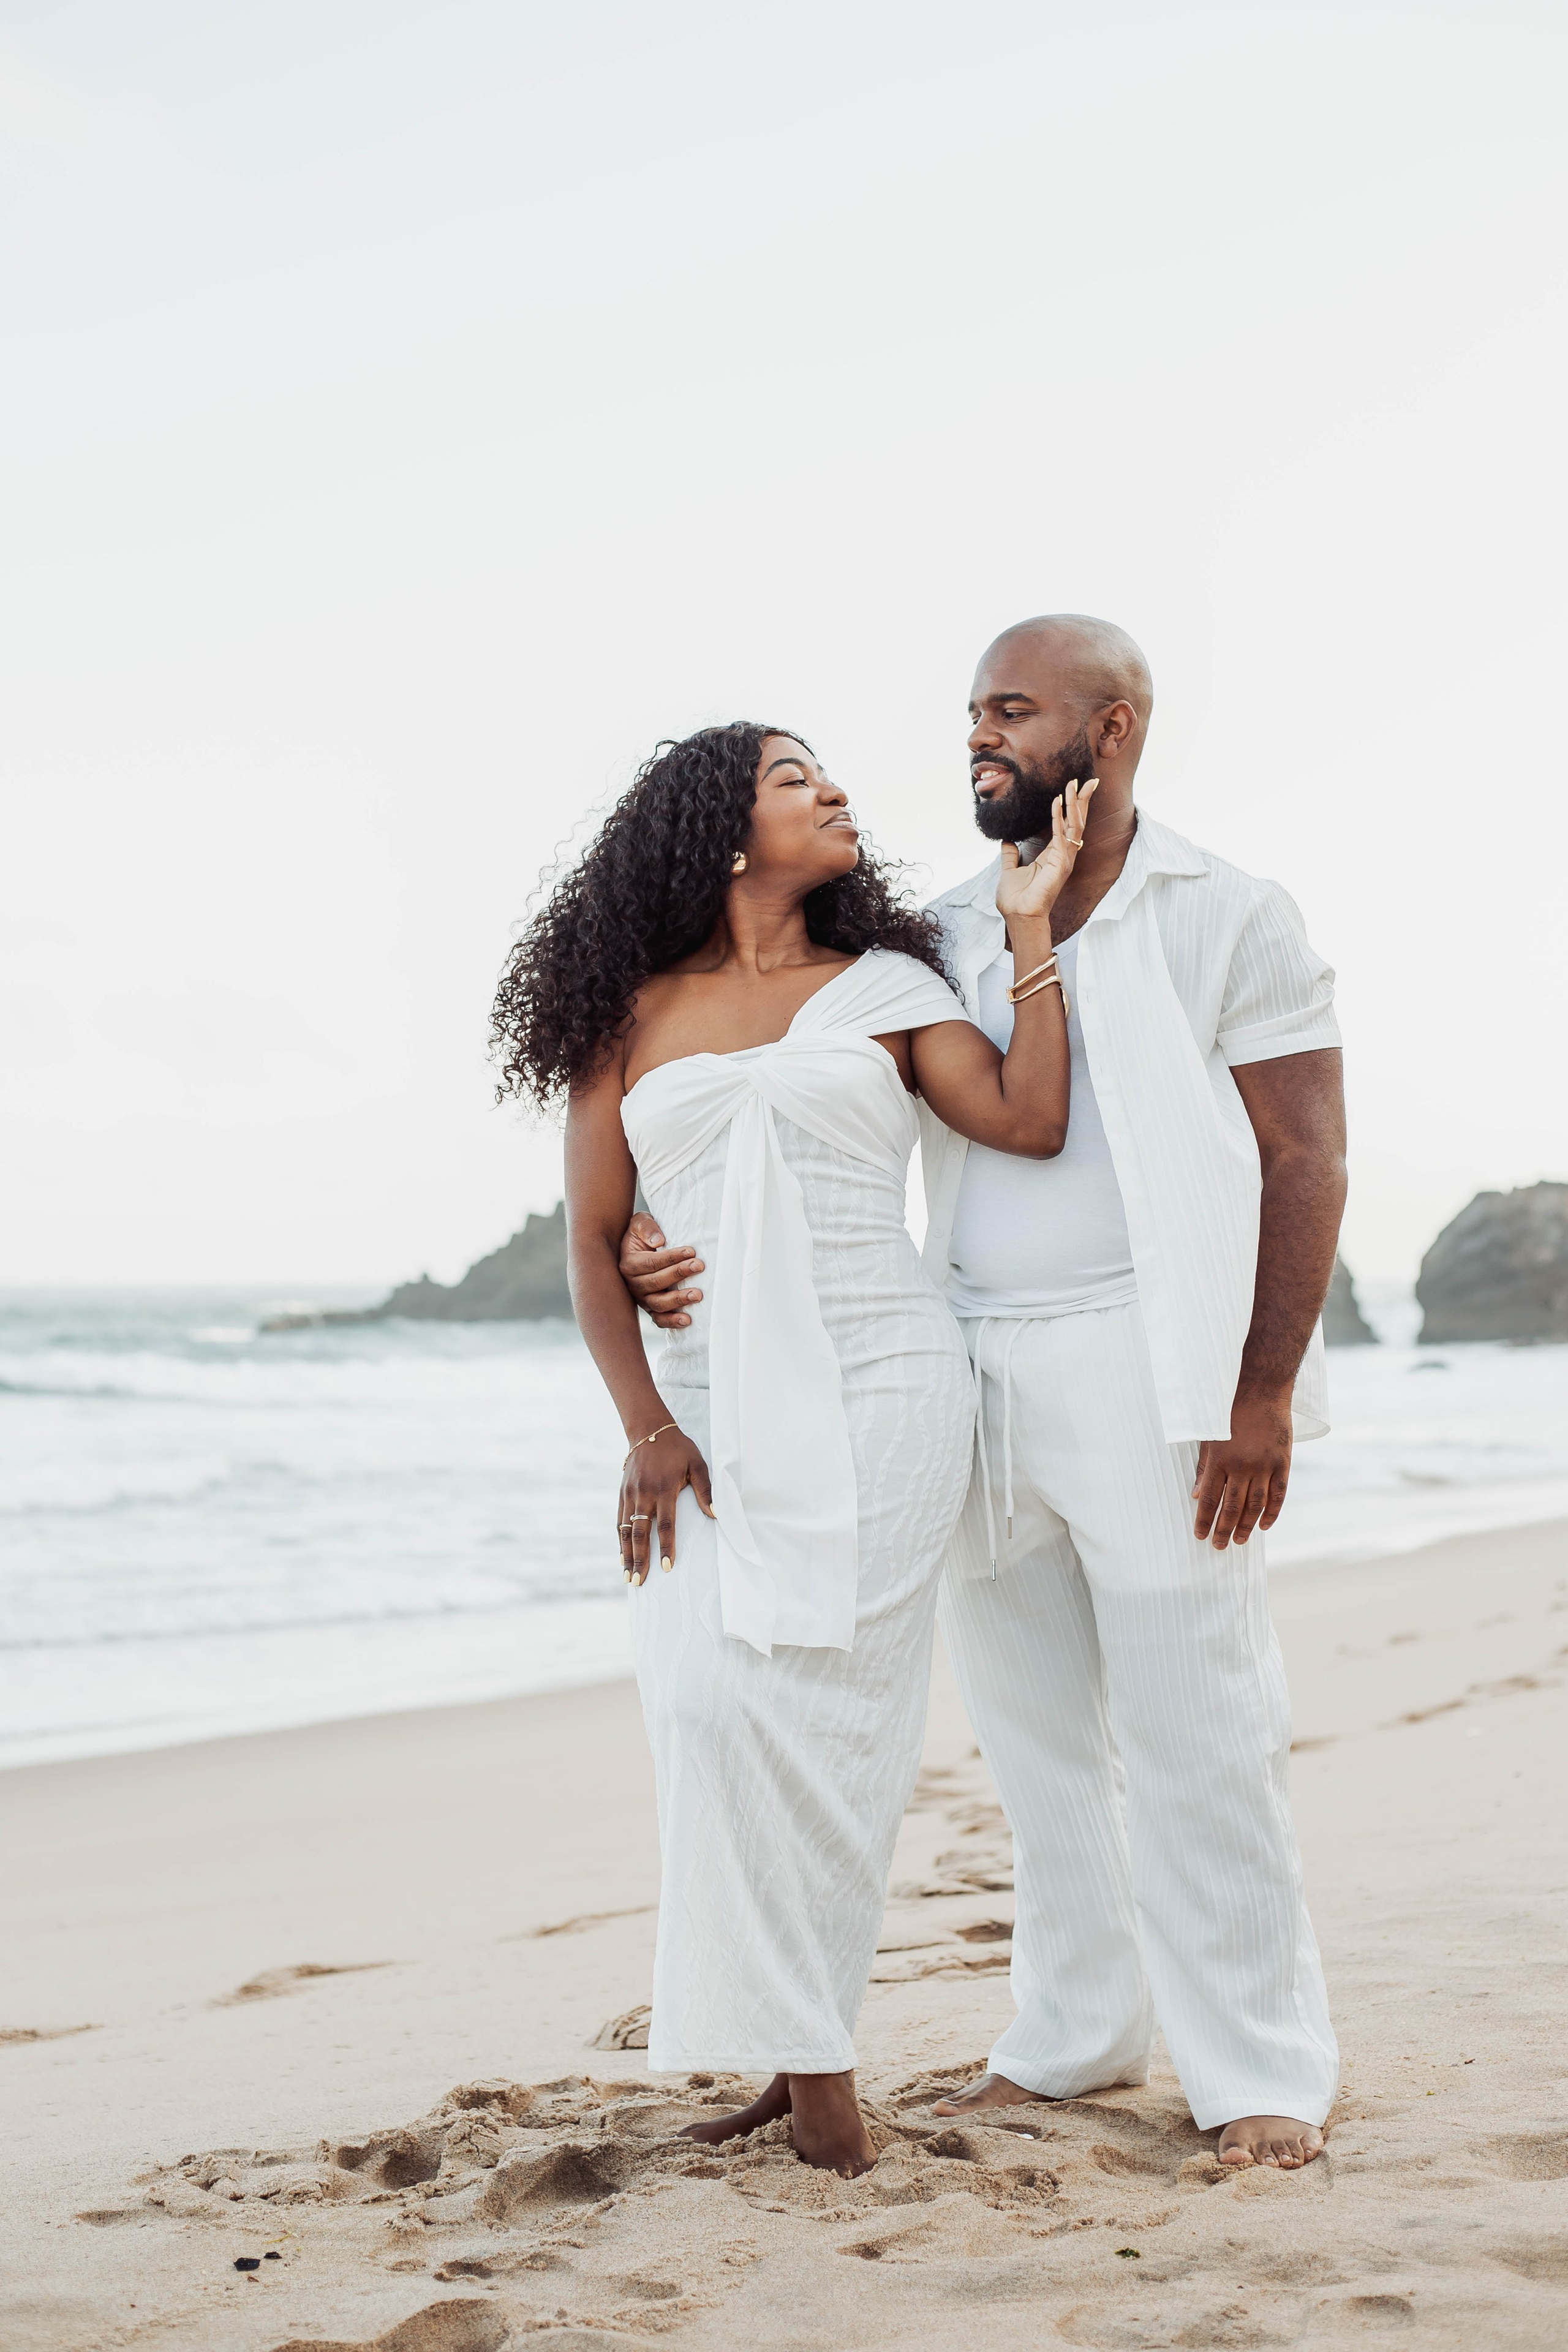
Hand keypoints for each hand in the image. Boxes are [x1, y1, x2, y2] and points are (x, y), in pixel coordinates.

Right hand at [619, 1209, 703, 1329]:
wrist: (635, 1248)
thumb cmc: (641, 1234)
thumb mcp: (640, 1223)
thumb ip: (646, 1228)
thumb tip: (658, 1241)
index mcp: (628, 1264)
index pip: (651, 1262)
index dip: (671, 1257)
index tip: (691, 1251)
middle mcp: (632, 1283)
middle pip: (655, 1282)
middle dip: (678, 1274)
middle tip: (699, 1266)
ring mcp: (641, 1298)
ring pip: (658, 1303)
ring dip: (678, 1300)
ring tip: (697, 1295)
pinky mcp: (650, 1308)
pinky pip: (658, 1319)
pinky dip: (671, 1321)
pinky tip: (687, 1320)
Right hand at [620, 1424, 713, 1585]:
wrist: (648, 1430)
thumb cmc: (678, 1449)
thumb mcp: (697, 1463)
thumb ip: (706, 1489)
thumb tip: (717, 1514)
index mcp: (664, 1489)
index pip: (665, 1524)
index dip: (666, 1547)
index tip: (666, 1567)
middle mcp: (643, 1494)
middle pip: (640, 1533)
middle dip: (639, 1560)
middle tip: (638, 1583)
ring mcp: (630, 1495)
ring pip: (625, 1531)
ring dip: (627, 1555)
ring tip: (627, 1578)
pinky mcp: (622, 1494)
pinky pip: (619, 1521)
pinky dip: (619, 1541)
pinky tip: (622, 1556)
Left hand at [994, 777, 1096, 925]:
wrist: (1018, 917)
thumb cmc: (1016, 900)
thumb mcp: (1009, 870)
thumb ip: (1010, 854)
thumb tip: (1006, 840)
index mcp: (1053, 855)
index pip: (1067, 825)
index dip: (1071, 807)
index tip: (1074, 788)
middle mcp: (1063, 855)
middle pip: (1077, 822)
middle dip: (1083, 800)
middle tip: (1090, 779)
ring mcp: (1064, 859)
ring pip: (1075, 826)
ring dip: (1075, 803)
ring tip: (1075, 783)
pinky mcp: (1060, 864)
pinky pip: (1061, 836)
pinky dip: (1059, 818)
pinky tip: (1058, 801)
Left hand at [1192, 1390, 1293, 1548]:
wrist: (1261, 1391)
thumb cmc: (1229, 1413)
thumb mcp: (1209, 1437)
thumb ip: (1205, 1468)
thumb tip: (1197, 1495)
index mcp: (1219, 1460)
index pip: (1209, 1499)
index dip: (1204, 1520)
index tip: (1200, 1536)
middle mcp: (1241, 1466)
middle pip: (1231, 1507)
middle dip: (1223, 1529)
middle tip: (1219, 1546)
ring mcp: (1264, 1466)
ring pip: (1255, 1505)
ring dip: (1246, 1526)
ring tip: (1239, 1541)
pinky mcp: (1283, 1463)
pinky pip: (1278, 1494)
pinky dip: (1272, 1513)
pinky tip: (1264, 1526)